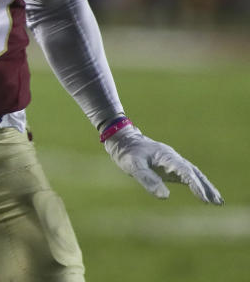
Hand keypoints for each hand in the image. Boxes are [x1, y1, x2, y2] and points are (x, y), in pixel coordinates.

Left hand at [104, 124, 223, 203]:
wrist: (122, 139)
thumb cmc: (127, 153)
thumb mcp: (133, 166)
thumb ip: (148, 179)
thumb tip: (165, 196)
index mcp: (167, 157)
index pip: (186, 172)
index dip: (196, 186)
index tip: (204, 199)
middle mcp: (173, 158)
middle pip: (194, 173)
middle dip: (206, 187)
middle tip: (218, 202)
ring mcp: (172, 161)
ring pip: (193, 174)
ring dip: (205, 186)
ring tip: (217, 201)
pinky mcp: (168, 165)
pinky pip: (187, 175)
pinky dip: (196, 184)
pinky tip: (202, 193)